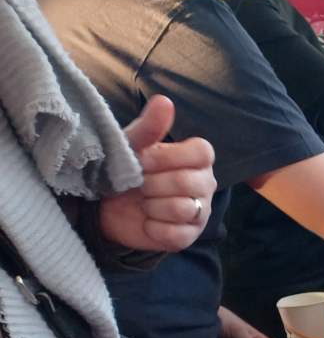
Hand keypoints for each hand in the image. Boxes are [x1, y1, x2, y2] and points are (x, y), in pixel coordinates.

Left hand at [98, 96, 216, 252]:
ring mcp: (200, 211)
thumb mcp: (130, 147)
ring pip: (182, 209)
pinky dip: (153, 229)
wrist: (105, 207)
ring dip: (151, 207)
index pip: (202, 152)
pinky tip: (146, 222)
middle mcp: (205, 183)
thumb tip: (164, 100)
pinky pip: (176, 234)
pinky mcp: (189, 236)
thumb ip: (149, 127)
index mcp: (196, 158)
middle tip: (138, 185)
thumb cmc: (123, 170)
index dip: (168, 157)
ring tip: (142, 204)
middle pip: (188, 182)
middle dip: (152, 184)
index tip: (142, 161)